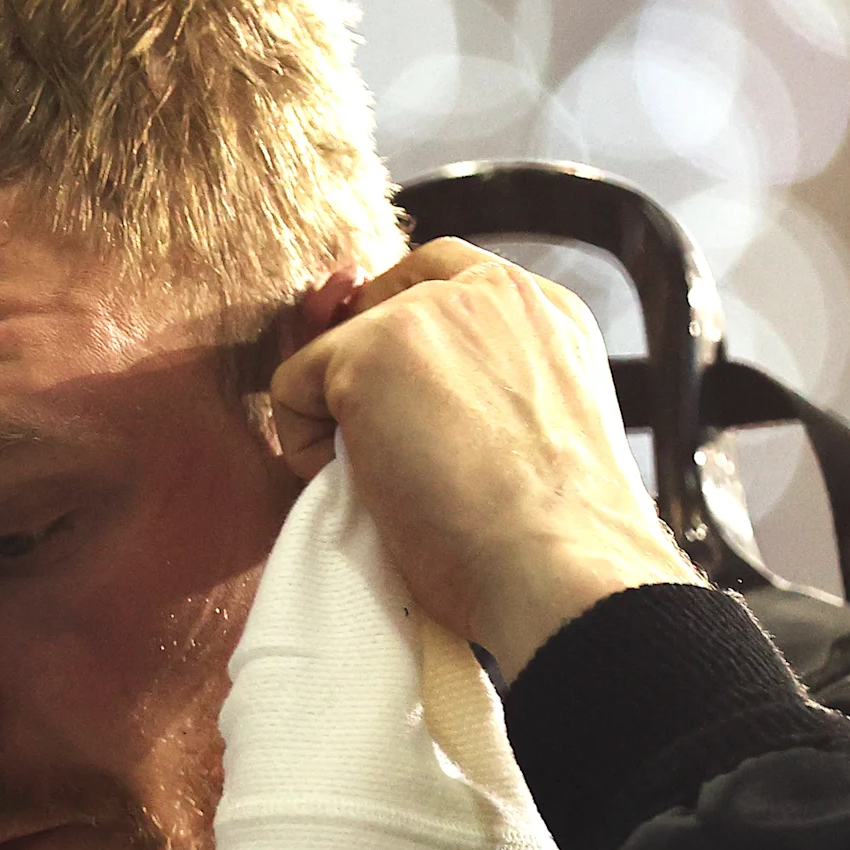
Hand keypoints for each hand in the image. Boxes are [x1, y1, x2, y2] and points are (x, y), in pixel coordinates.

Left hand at [268, 241, 698, 680]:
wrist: (557, 570)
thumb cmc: (555, 540)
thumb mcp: (540, 431)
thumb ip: (490, 386)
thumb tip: (411, 400)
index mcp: (545, 310)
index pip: (442, 280)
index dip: (398, 336)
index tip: (398, 405)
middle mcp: (493, 290)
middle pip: (377, 308)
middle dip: (365, 379)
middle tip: (394, 461)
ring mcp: (429, 311)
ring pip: (334, 354)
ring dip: (342, 422)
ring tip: (394, 489)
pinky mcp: (370, 349)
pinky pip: (291, 388)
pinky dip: (305, 449)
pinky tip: (365, 492)